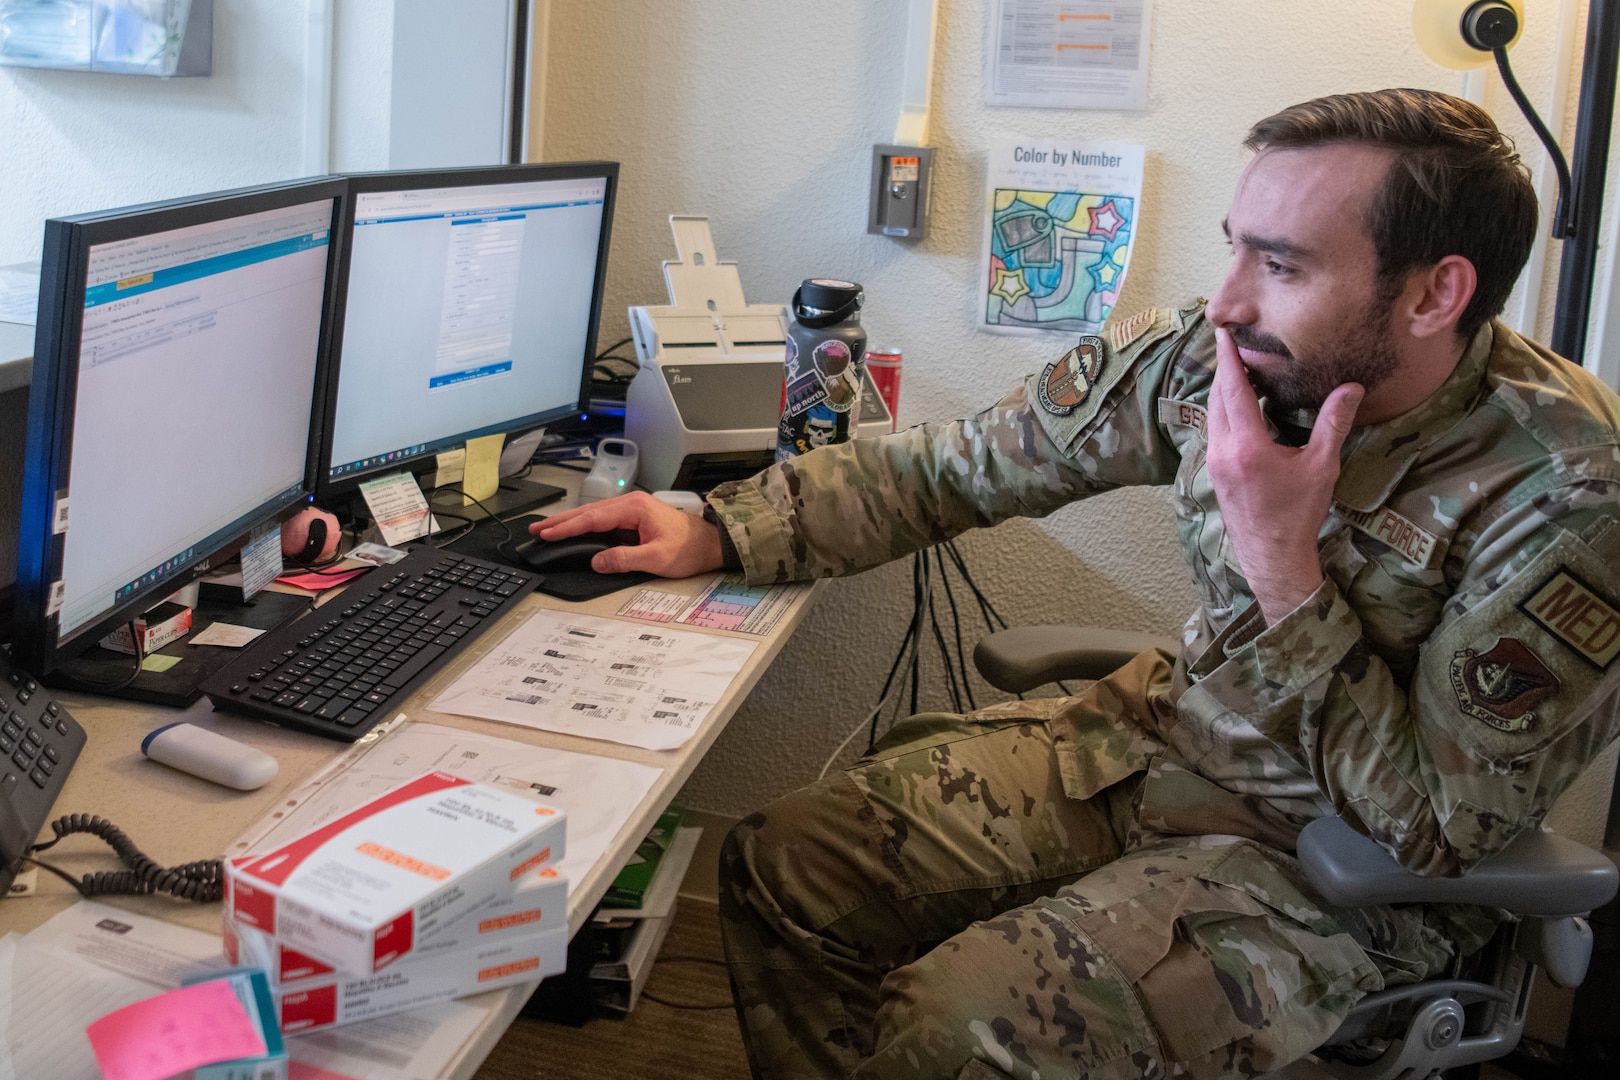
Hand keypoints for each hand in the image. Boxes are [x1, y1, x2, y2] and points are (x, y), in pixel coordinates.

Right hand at [529, 491, 724, 576]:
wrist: (710, 544)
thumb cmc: (689, 549)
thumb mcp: (657, 558)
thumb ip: (625, 559)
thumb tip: (598, 561)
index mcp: (634, 508)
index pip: (593, 518)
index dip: (567, 527)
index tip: (547, 533)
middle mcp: (631, 504)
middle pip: (588, 512)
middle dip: (560, 521)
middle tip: (536, 529)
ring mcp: (631, 510)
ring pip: (593, 515)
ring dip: (569, 522)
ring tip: (547, 529)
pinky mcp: (633, 518)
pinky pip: (602, 520)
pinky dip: (584, 524)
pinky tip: (572, 529)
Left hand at [1205, 328, 1363, 624]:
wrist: (1271, 557)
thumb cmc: (1297, 515)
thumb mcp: (1321, 468)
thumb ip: (1332, 424)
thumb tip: (1351, 388)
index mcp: (1247, 446)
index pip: (1233, 391)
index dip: (1229, 360)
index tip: (1225, 333)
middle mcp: (1223, 450)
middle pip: (1217, 398)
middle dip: (1224, 369)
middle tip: (1232, 342)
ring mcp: (1214, 462)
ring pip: (1213, 415)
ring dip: (1222, 390)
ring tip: (1236, 368)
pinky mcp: (1215, 472)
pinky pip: (1215, 431)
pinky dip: (1224, 411)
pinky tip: (1238, 406)